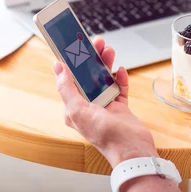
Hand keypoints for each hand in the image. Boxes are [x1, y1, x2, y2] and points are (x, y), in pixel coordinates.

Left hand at [54, 37, 156, 167]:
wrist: (132, 149)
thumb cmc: (106, 135)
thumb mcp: (79, 111)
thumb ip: (67, 88)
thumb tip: (58, 68)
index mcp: (74, 108)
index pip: (69, 79)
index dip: (72, 61)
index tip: (73, 45)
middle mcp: (88, 105)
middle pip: (88, 75)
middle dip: (91, 58)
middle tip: (96, 42)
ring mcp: (105, 105)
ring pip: (104, 78)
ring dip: (106, 63)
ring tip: (109, 50)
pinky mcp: (120, 106)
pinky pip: (119, 87)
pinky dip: (120, 77)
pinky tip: (120, 70)